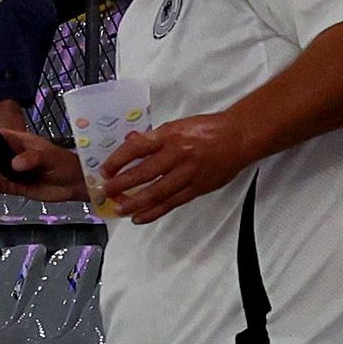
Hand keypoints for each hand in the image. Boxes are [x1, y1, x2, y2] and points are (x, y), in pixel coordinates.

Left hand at [93, 112, 258, 223]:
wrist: (238, 138)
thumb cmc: (208, 130)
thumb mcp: (177, 126)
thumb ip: (154, 138)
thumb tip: (130, 145)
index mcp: (170, 135)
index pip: (138, 148)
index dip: (118, 160)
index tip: (105, 169)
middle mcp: (178, 154)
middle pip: (144, 172)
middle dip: (121, 184)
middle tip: (105, 192)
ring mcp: (188, 173)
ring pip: (157, 192)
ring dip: (135, 202)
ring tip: (119, 209)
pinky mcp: (196, 188)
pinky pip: (172, 203)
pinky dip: (154, 211)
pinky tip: (140, 217)